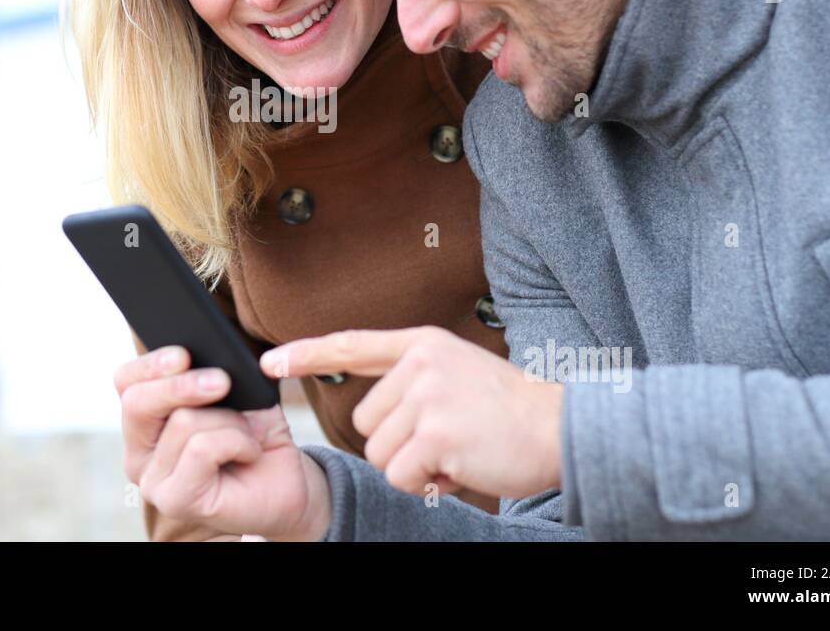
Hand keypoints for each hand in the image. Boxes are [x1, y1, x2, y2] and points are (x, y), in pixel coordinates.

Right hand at [114, 346, 330, 539]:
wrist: (288, 484)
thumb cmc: (258, 435)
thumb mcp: (239, 394)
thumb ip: (214, 375)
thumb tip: (206, 361)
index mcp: (146, 422)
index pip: (125, 381)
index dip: (151, 364)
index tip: (184, 353)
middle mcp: (139, 454)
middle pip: (138, 401)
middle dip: (183, 385)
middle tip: (223, 381)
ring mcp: (153, 481)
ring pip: (183, 420)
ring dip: (230, 421)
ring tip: (250, 434)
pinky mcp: (174, 500)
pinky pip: (202, 447)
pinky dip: (238, 441)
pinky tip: (251, 453)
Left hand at [261, 326, 562, 500]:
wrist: (559, 428)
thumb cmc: (508, 409)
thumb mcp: (456, 369)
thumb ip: (412, 377)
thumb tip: (368, 411)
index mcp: (423, 344)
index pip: (353, 345)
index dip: (308, 354)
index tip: (270, 362)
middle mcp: (421, 364)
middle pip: (365, 422)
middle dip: (399, 444)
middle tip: (446, 438)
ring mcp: (429, 397)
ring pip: (379, 453)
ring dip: (413, 467)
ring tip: (455, 451)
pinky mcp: (437, 434)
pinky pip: (402, 476)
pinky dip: (428, 485)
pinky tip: (461, 467)